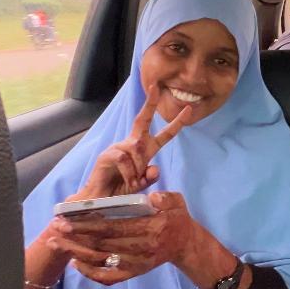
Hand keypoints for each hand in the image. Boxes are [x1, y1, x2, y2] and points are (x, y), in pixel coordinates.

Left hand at [49, 191, 202, 285]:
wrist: (185, 245)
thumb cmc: (177, 219)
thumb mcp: (177, 202)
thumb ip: (166, 199)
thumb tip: (151, 197)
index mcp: (151, 230)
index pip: (113, 228)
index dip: (88, 225)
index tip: (68, 220)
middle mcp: (141, 249)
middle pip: (101, 245)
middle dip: (75, 237)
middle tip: (55, 229)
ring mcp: (136, 264)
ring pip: (100, 261)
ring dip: (76, 253)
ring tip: (56, 243)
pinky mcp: (133, 273)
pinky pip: (108, 277)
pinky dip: (90, 273)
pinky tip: (75, 264)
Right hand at [71, 86, 190, 199]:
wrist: (101, 200)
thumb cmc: (121, 189)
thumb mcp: (142, 185)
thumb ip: (150, 178)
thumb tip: (155, 168)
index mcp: (145, 149)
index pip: (164, 134)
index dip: (177, 123)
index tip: (188, 109)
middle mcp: (132, 144)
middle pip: (143, 120)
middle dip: (150, 103)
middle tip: (155, 88)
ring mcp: (119, 147)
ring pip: (138, 149)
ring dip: (139, 169)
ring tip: (133, 183)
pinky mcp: (108, 154)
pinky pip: (125, 159)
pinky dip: (130, 173)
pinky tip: (127, 182)